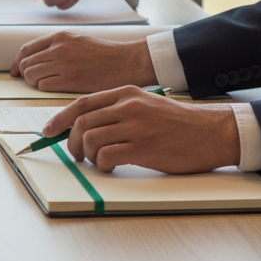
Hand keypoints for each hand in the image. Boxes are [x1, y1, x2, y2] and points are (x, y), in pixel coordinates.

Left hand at [10, 32, 156, 92]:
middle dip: (26, 75)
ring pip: (31, 76)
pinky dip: (46, 88)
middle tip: (34, 81)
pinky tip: (57, 87)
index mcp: (58, 37)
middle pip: (25, 64)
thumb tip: (34, 58)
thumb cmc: (103, 54)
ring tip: (48, 84)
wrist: (125, 62)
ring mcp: (63, 64)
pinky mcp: (70, 79)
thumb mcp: (76, 40)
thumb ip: (55, 46)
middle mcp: (58, 48)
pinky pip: (44, 86)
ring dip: (35, 82)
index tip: (15, 72)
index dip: (17, 62)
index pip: (26, 49)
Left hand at [43, 85, 239, 173]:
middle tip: (77, 154)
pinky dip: (102, 164)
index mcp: (125, 94)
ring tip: (98, 161)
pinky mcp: (143, 148)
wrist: (212, 133)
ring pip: (89, 139)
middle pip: (81, 123)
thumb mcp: (145, 105)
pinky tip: (111, 166)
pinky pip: (106, 156)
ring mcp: (136, 127)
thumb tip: (82, 127)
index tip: (48, 131)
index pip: (81, 104)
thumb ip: (116, 111)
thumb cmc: (177, 124)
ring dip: (87, 155)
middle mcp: (128, 107)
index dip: (59, 119)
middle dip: (70, 142)